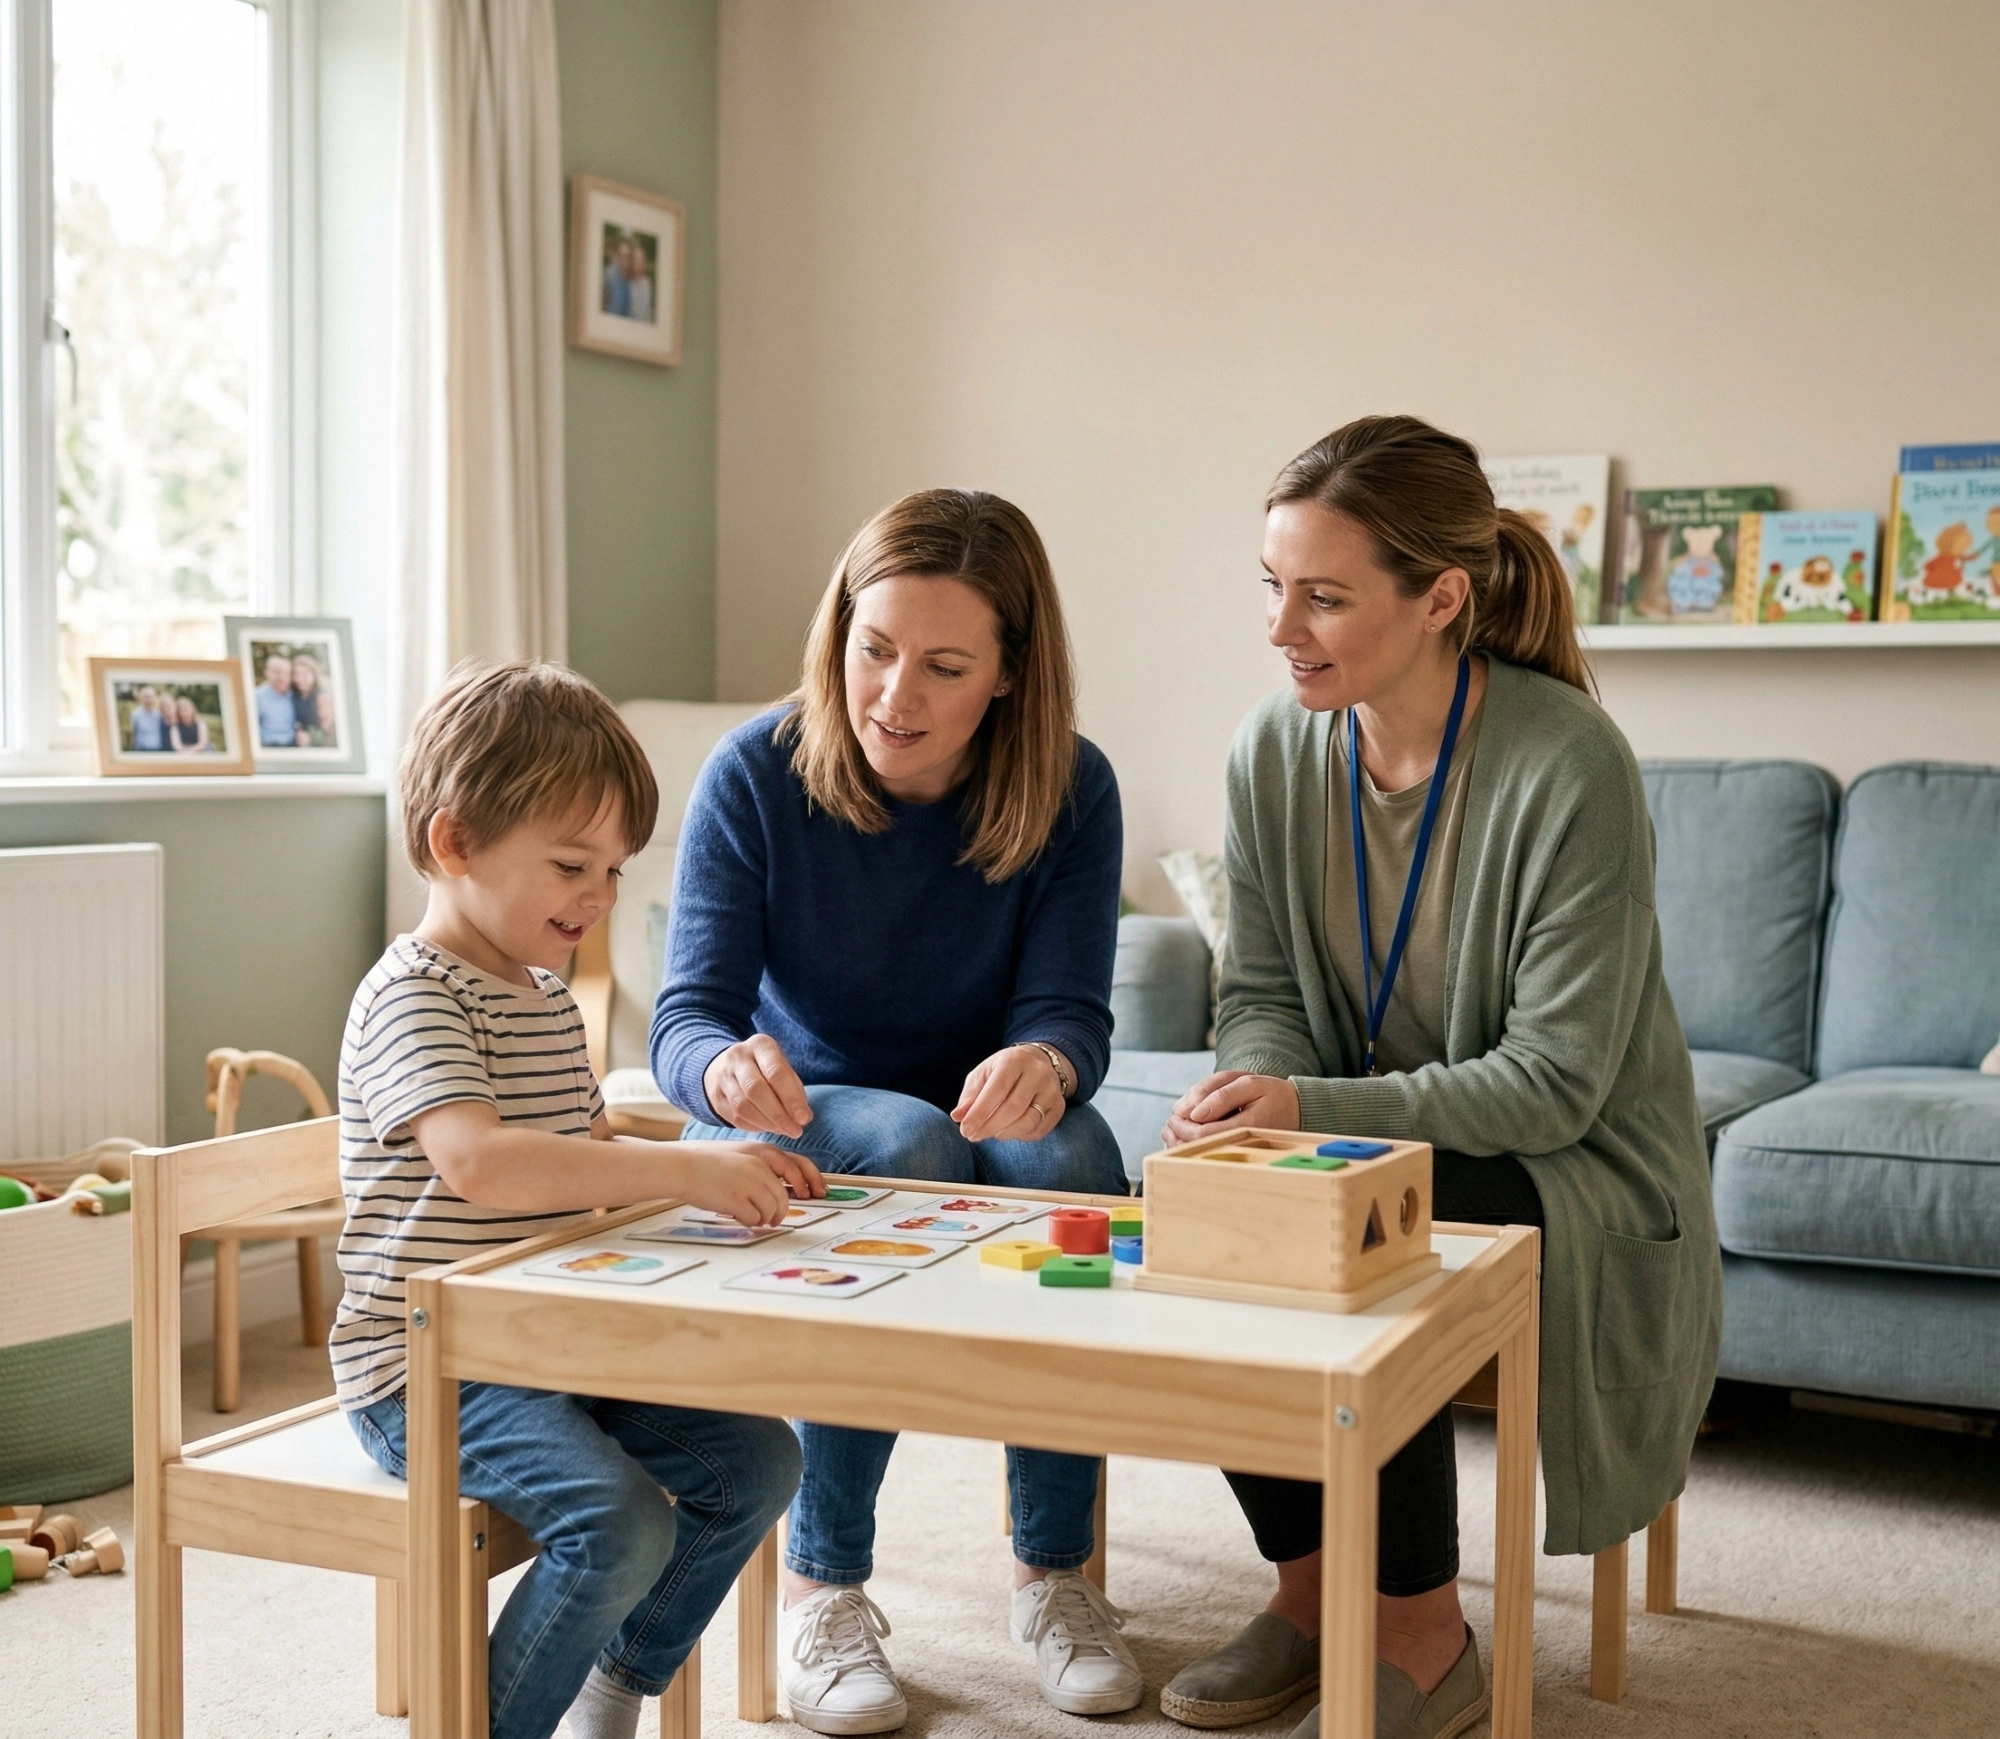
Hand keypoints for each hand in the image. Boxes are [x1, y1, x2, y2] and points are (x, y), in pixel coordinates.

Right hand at [674, 1141, 822, 1224]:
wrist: (682, 1167)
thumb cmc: (707, 1163)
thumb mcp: (741, 1156)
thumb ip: (762, 1169)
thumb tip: (780, 1191)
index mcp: (762, 1153)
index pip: (798, 1166)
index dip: (811, 1181)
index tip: (817, 1193)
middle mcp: (759, 1167)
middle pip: (784, 1197)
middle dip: (780, 1212)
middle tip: (773, 1219)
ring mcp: (748, 1183)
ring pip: (771, 1211)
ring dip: (763, 1218)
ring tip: (749, 1216)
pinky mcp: (737, 1200)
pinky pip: (753, 1219)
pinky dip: (748, 1221)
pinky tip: (736, 1215)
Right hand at [703, 1035, 812, 1138]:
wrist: (728, 1064)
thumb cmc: (766, 1068)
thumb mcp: (782, 1066)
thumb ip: (794, 1089)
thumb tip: (804, 1117)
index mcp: (760, 1045)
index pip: (776, 1072)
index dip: (791, 1098)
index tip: (804, 1118)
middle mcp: (737, 1057)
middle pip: (756, 1089)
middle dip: (779, 1115)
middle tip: (795, 1131)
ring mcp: (722, 1076)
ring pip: (742, 1106)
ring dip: (767, 1123)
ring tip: (783, 1130)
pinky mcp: (715, 1096)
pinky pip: (734, 1117)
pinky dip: (754, 1126)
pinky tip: (768, 1128)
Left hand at [952, 1045, 1066, 1142]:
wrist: (1037, 1063)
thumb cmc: (1003, 1071)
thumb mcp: (983, 1075)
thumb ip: (970, 1095)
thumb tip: (958, 1116)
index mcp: (1014, 1060)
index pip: (997, 1089)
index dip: (980, 1112)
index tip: (965, 1129)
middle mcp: (1038, 1073)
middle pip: (1013, 1108)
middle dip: (990, 1126)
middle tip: (973, 1136)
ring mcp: (1052, 1090)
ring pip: (1028, 1121)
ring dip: (1004, 1133)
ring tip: (991, 1133)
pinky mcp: (1059, 1106)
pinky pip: (1039, 1130)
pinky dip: (1020, 1136)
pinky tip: (1009, 1131)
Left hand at [1164, 1071, 1299, 1143]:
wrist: (1296, 1109)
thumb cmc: (1271, 1094)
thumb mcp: (1248, 1083)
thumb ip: (1219, 1096)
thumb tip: (1191, 1114)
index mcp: (1246, 1127)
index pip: (1202, 1135)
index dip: (1182, 1126)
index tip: (1173, 1114)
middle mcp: (1242, 1145)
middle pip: (1198, 1148)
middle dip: (1178, 1136)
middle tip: (1168, 1124)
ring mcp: (1240, 1152)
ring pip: (1202, 1155)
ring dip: (1182, 1144)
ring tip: (1172, 1130)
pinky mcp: (1237, 1154)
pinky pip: (1210, 1155)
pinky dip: (1192, 1147)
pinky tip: (1186, 1137)